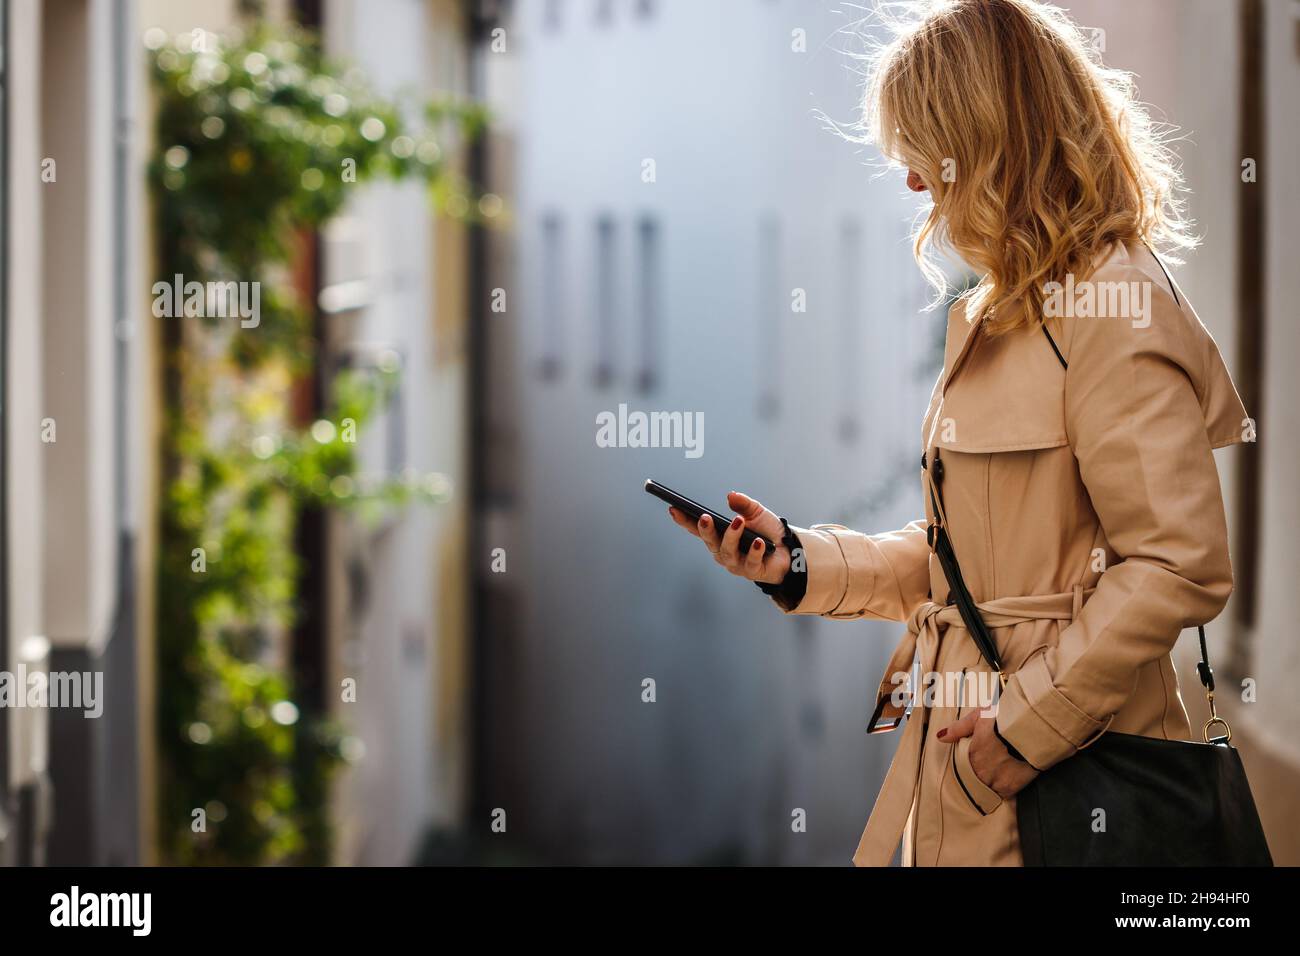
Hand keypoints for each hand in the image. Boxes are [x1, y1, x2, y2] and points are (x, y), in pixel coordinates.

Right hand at [666, 491, 790, 584]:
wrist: (790, 550)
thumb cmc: (767, 532)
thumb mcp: (756, 513)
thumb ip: (743, 504)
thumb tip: (731, 495)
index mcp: (719, 537)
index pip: (699, 529)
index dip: (685, 520)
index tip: (674, 509)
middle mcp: (723, 552)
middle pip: (710, 542)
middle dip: (706, 529)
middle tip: (705, 517)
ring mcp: (736, 564)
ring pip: (727, 552)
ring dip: (732, 536)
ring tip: (738, 521)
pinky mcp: (752, 572)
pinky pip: (751, 562)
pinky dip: (755, 552)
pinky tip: (759, 543)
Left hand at [936, 711, 1038, 798]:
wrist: (1030, 729)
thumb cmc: (1004, 719)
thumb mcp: (978, 717)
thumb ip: (959, 729)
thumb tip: (940, 737)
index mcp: (970, 755)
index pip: (962, 768)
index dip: (968, 765)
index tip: (975, 762)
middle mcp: (980, 772)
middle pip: (974, 780)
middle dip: (979, 776)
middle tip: (989, 769)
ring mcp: (995, 781)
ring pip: (987, 789)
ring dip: (990, 784)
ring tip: (999, 775)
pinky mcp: (1012, 787)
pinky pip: (1003, 794)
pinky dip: (1003, 790)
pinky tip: (1008, 781)